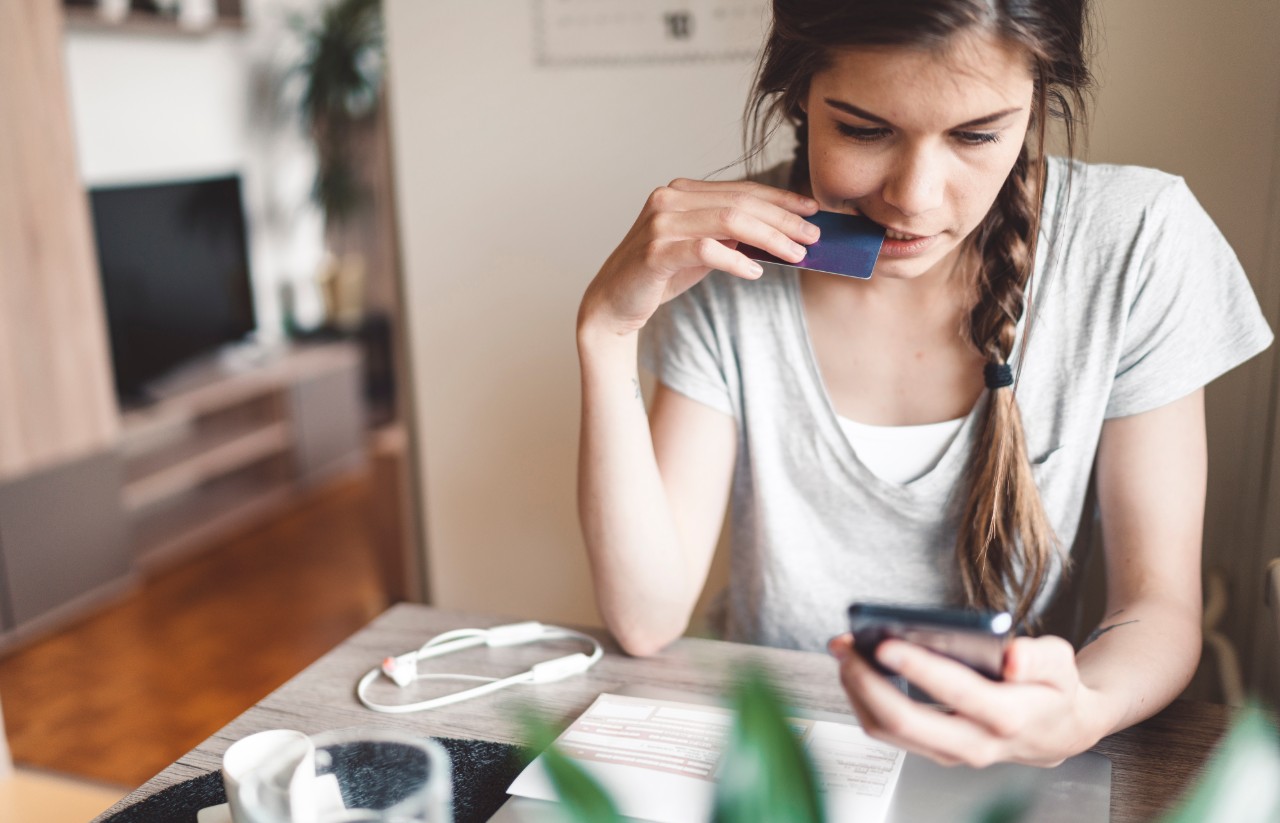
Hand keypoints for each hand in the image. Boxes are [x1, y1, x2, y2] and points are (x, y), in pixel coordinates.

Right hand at [578, 179, 818, 338]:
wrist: (613, 303)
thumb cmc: (658, 276)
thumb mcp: (700, 250)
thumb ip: (730, 236)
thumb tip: (779, 233)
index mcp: (681, 191)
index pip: (741, 189)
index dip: (780, 198)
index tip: (811, 209)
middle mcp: (669, 198)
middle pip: (740, 202)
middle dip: (783, 218)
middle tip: (813, 235)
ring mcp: (660, 223)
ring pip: (729, 221)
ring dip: (769, 238)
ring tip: (795, 254)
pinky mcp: (655, 251)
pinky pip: (707, 250)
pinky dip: (736, 262)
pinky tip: (755, 273)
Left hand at [828, 633, 1108, 767]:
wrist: (1058, 729)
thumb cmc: (1053, 689)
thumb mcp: (1061, 663)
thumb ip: (1040, 658)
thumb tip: (1012, 657)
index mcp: (1009, 717)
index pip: (957, 693)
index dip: (918, 667)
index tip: (886, 642)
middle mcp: (975, 743)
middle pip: (907, 721)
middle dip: (869, 681)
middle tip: (849, 646)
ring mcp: (950, 752)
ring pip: (889, 730)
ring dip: (858, 690)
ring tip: (844, 651)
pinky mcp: (932, 749)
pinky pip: (888, 731)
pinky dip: (863, 698)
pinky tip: (855, 668)